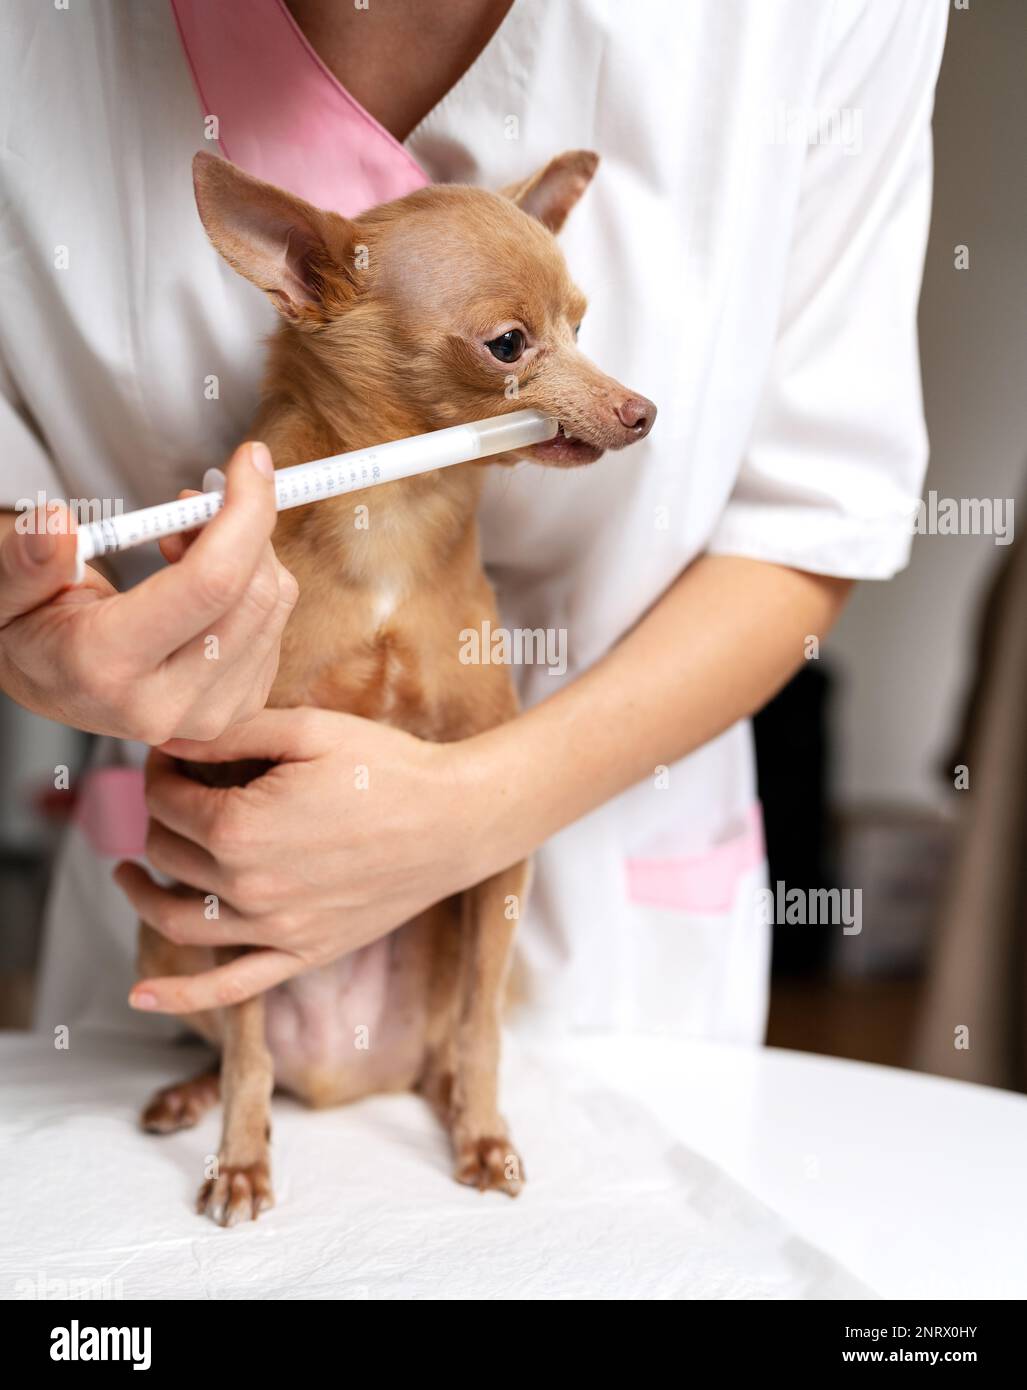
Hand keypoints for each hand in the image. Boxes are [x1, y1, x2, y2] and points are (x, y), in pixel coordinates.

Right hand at [0, 442, 297, 742]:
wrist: (54, 686)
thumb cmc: (31, 629)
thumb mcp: (7, 590)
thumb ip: (27, 558)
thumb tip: (55, 524)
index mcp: (107, 668)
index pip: (210, 584)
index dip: (244, 513)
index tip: (250, 459)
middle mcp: (167, 703)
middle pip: (254, 593)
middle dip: (244, 524)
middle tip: (198, 498)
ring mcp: (209, 716)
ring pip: (274, 605)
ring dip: (248, 552)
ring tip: (185, 543)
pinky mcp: (239, 710)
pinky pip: (276, 624)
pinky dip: (252, 583)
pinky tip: (205, 582)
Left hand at [115, 707, 504, 1012]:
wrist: (456, 821)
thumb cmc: (388, 767)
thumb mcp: (308, 729)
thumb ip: (229, 733)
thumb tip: (165, 738)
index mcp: (240, 827)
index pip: (165, 799)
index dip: (160, 770)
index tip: (174, 754)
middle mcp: (247, 886)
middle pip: (167, 852)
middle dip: (159, 816)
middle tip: (176, 792)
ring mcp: (274, 928)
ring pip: (177, 918)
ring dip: (142, 893)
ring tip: (129, 873)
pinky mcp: (302, 952)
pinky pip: (229, 987)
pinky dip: (179, 996)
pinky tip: (140, 995)